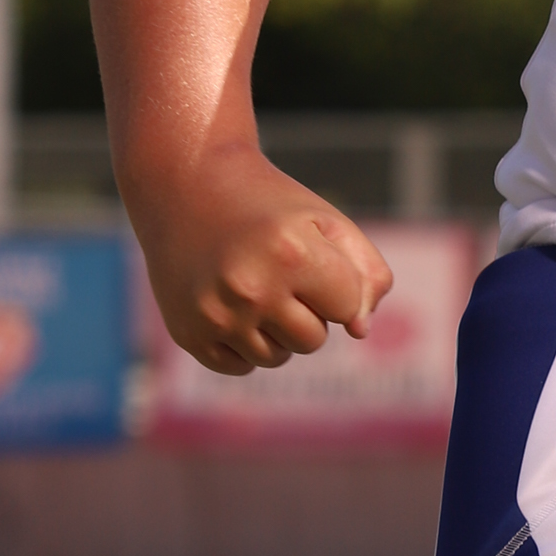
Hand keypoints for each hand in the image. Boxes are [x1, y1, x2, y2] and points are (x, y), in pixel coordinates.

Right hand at [134, 146, 395, 374]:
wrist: (190, 189)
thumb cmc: (271, 209)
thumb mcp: (328, 223)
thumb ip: (366, 274)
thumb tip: (360, 331)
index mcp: (292, 254)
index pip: (347, 309)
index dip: (337, 285)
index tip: (314, 258)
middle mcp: (251, 289)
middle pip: (313, 340)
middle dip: (308, 312)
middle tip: (280, 273)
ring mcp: (216, 316)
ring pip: (277, 358)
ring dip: (277, 332)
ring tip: (256, 287)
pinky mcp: (189, 334)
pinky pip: (240, 366)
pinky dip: (244, 344)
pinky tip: (231, 305)